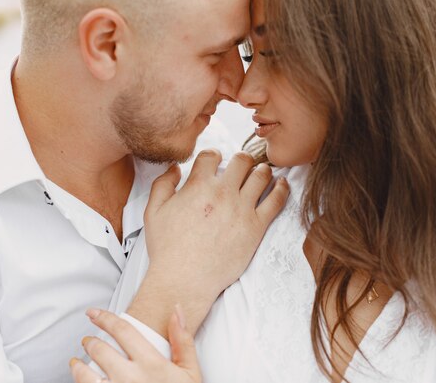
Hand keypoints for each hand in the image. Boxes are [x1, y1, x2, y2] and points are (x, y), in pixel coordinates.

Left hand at [70, 307, 200, 382]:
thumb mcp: (191, 372)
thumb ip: (182, 340)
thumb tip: (176, 310)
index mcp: (151, 364)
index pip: (123, 330)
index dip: (105, 318)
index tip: (94, 313)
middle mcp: (130, 378)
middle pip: (99, 349)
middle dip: (90, 341)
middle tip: (89, 340)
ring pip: (84, 374)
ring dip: (77, 365)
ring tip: (77, 362)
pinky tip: (80, 381)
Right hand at [128, 149, 288, 335]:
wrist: (184, 280)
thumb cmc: (168, 249)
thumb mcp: (153, 212)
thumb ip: (163, 184)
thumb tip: (176, 168)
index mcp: (198, 186)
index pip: (212, 155)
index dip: (214, 155)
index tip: (216, 160)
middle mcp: (223, 193)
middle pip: (242, 160)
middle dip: (242, 159)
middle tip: (242, 165)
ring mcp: (242, 209)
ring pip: (262, 175)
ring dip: (262, 170)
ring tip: (261, 173)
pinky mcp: (256, 226)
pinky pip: (276, 200)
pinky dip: (282, 188)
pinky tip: (282, 184)